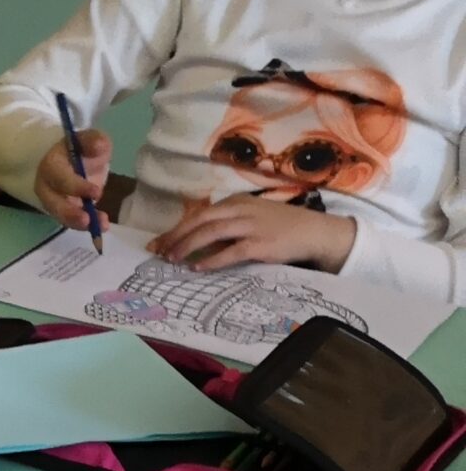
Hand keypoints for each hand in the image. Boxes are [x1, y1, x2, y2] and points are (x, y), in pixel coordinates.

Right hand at [33, 129, 111, 231]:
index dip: (75, 187)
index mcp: (51, 165)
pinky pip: (71, 221)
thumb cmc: (80, 149)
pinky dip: (86, 226)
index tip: (96, 193)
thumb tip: (98, 146)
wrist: (74, 160)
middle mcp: (47, 186)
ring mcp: (53, 201)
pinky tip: (101, 227)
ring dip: (78, 223)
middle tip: (87, 220)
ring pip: (61, 216)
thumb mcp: (89, 139)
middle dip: (70, 213)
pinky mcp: (62, 211)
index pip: (59, 178)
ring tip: (98, 227)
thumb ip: (93, 141)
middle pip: (53, 203)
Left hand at [151, 196, 356, 273]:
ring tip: (172, 259)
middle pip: (200, 220)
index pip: (199, 214)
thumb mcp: (250, 218)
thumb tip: (193, 242)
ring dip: (188, 246)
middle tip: (158, 252)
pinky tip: (198, 268)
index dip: (176, 229)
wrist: (314, 232)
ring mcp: (251, 226)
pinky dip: (212, 260)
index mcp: (236, 202)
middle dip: (176, 236)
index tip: (157, 243)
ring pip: (211, 232)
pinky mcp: (260, 243)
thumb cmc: (278, 227)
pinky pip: (231, 252)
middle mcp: (241, 210)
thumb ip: (225, 225)